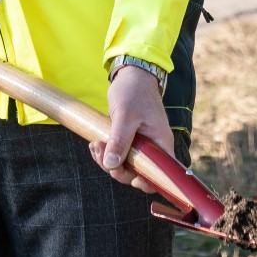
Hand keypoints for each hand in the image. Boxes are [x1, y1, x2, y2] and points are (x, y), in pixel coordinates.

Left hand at [92, 64, 175, 192]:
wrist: (132, 74)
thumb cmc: (134, 91)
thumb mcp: (125, 116)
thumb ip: (120, 141)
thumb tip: (112, 165)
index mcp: (160, 143)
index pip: (161, 174)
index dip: (146, 182)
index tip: (128, 176)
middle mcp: (153, 147)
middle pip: (137, 173)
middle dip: (116, 169)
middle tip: (101, 153)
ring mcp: (140, 144)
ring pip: (124, 165)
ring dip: (107, 160)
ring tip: (95, 144)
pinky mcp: (129, 140)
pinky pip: (118, 154)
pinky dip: (105, 153)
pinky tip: (95, 143)